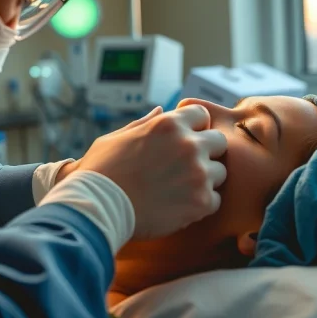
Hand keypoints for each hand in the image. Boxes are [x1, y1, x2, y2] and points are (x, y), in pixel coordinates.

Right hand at [69, 105, 227, 239]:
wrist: (97, 208)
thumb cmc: (100, 172)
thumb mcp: (116, 138)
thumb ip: (144, 123)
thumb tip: (160, 110)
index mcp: (169, 125)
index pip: (201, 115)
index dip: (194, 127)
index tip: (184, 141)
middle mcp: (188, 145)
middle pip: (219, 142)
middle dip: (207, 152)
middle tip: (186, 167)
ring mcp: (198, 173)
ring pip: (220, 173)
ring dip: (205, 181)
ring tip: (180, 190)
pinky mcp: (201, 201)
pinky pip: (215, 200)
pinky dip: (201, 205)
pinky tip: (180, 207)